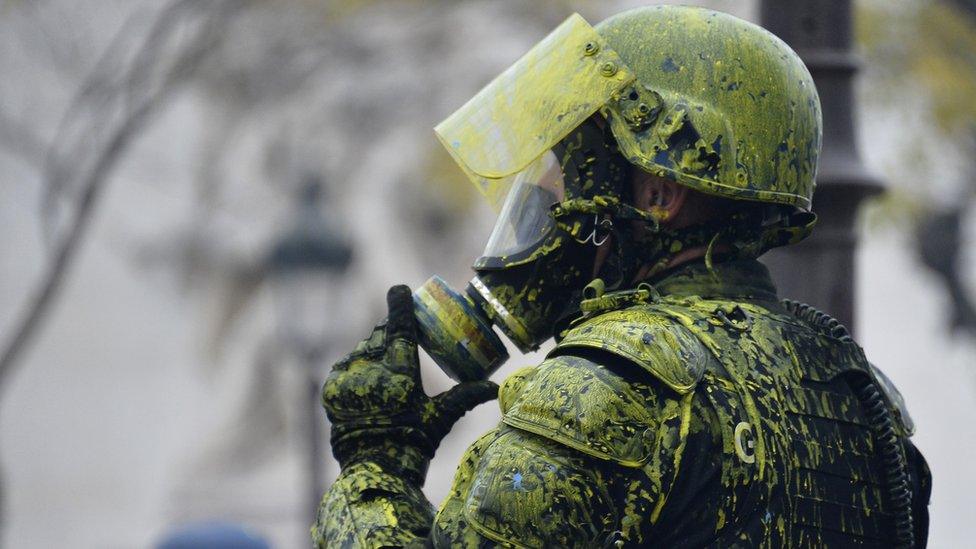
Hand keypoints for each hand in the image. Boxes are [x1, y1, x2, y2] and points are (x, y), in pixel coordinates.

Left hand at [322, 285, 497, 482]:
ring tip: (383, 365)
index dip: (399, 306)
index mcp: (400, 375)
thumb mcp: (441, 417)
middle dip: (389, 331)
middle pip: (380, 337)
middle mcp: (371, 372)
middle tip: (397, 332)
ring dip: (372, 351)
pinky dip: (356, 367)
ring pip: (362, 350)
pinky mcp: (332, 388)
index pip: (399, 330)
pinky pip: (345, 366)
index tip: (399, 289)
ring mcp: (348, 379)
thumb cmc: (414, 441)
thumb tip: (494, 388)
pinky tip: (365, 375)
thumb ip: (465, 396)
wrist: (375, 468)